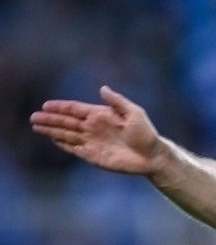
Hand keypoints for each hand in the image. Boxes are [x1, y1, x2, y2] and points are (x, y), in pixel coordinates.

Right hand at [29, 85, 163, 174]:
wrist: (152, 156)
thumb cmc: (146, 133)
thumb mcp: (134, 113)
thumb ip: (117, 102)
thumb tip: (102, 88)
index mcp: (101, 115)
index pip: (75, 109)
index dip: (60, 107)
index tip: (46, 105)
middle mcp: (93, 127)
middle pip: (66, 122)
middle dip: (50, 119)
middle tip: (33, 117)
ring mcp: (92, 141)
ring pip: (67, 134)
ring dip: (52, 131)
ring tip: (36, 127)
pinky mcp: (93, 155)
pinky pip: (74, 149)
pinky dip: (64, 144)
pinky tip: (53, 140)